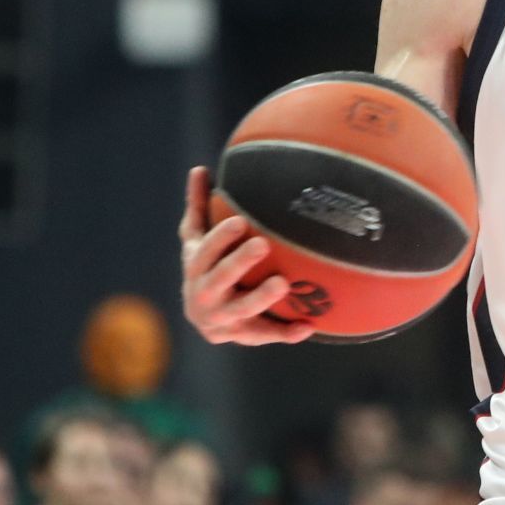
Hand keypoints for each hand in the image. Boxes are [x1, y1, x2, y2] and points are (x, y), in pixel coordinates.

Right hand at [180, 167, 312, 344]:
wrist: (204, 318)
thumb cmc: (206, 266)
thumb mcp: (197, 239)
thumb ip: (198, 207)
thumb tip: (199, 169)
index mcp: (195, 267)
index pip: (204, 251)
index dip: (220, 238)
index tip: (240, 222)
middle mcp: (204, 295)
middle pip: (220, 279)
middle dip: (239, 263)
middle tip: (262, 244)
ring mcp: (223, 319)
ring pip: (242, 310)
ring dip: (261, 298)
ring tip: (283, 284)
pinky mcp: (243, 335)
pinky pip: (266, 335)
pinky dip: (286, 333)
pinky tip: (308, 326)